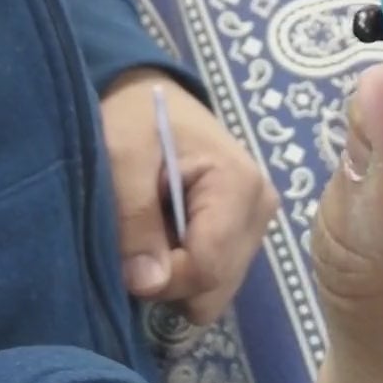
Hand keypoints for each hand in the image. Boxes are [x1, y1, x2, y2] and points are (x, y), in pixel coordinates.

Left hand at [99, 69, 277, 323]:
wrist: (147, 93)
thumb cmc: (134, 116)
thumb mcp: (121, 156)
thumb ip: (134, 216)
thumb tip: (149, 283)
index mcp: (240, 186)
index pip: (208, 269)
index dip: (160, 280)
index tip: (125, 260)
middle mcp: (261, 209)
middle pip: (215, 289)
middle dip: (168, 280)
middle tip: (135, 242)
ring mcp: (256, 222)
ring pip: (214, 290)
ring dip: (173, 274)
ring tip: (148, 231)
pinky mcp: (243, 230)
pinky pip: (213, 277)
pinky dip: (182, 267)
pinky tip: (163, 234)